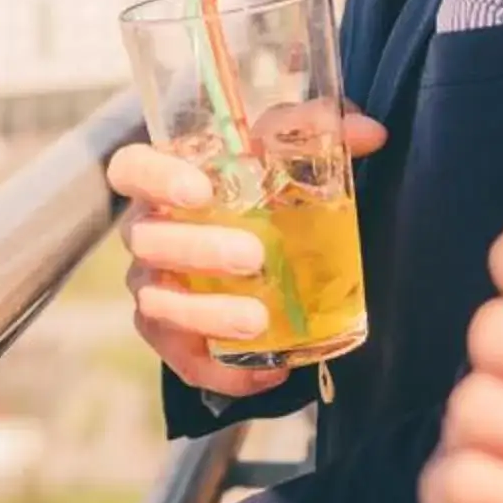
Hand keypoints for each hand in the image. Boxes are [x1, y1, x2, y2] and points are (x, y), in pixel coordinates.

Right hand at [108, 106, 387, 397]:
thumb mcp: (280, 152)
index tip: (200, 190)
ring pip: (157, 304)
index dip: (154, 178)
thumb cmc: (257, 188)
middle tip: (253, 255)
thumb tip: (372, 133)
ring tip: (258, 321)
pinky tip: (269, 369)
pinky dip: (222, 369)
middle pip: (147, 240)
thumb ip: (315, 133)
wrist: (257, 249)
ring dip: (205, 314)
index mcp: (163, 180)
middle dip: (197, 249)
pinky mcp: (171, 336)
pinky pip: (183, 359)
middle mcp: (148, 233)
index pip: (130, 168)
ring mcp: (153, 287)